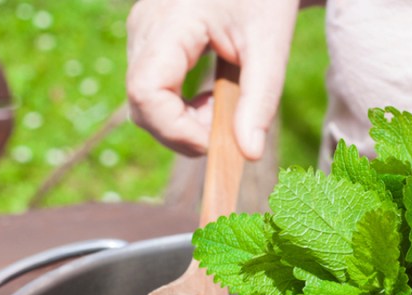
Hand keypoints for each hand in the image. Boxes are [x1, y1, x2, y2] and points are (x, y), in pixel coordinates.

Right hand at [126, 0, 299, 158]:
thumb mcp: (270, 46)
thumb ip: (260, 101)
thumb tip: (249, 154)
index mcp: (170, 23)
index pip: (146, 92)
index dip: (176, 129)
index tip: (216, 141)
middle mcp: (144, 28)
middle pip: (142, 105)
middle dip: (183, 131)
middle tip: (227, 127)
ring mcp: (142, 34)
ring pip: (145, 103)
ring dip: (183, 122)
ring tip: (223, 105)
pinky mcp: (150, 43)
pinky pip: (153, 91)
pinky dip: (181, 109)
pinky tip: (211, 98)